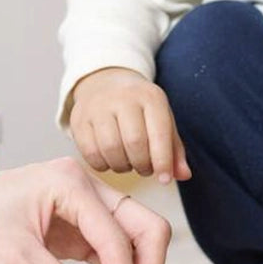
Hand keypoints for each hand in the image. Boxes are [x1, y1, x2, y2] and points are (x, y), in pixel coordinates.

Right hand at [69, 67, 190, 182]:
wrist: (106, 84)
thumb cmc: (140, 108)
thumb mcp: (161, 120)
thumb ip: (174, 149)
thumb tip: (184, 175)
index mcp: (150, 96)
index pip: (159, 133)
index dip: (163, 161)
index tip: (164, 179)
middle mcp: (123, 97)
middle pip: (134, 143)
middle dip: (142, 165)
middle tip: (145, 168)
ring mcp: (98, 106)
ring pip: (111, 149)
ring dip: (123, 166)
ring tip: (128, 162)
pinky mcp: (79, 119)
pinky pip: (90, 153)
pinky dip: (103, 164)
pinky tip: (110, 159)